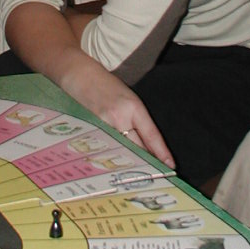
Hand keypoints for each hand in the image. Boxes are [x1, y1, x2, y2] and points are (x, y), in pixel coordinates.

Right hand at [58, 53, 175, 168]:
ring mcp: (103, 124)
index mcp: (134, 106)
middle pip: (137, 148)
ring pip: (121, 151)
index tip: (170, 166)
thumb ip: (136, 119)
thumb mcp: (127, 98)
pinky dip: (111, 155)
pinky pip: (105, 148)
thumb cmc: (105, 85)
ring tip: (136, 174)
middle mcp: (120, 116)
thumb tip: (146, 145)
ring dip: (129, 162)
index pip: (152, 135)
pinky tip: (113, 164)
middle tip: (155, 176)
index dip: (161, 153)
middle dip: (146, 162)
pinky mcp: (90, 129)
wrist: (79, 73)